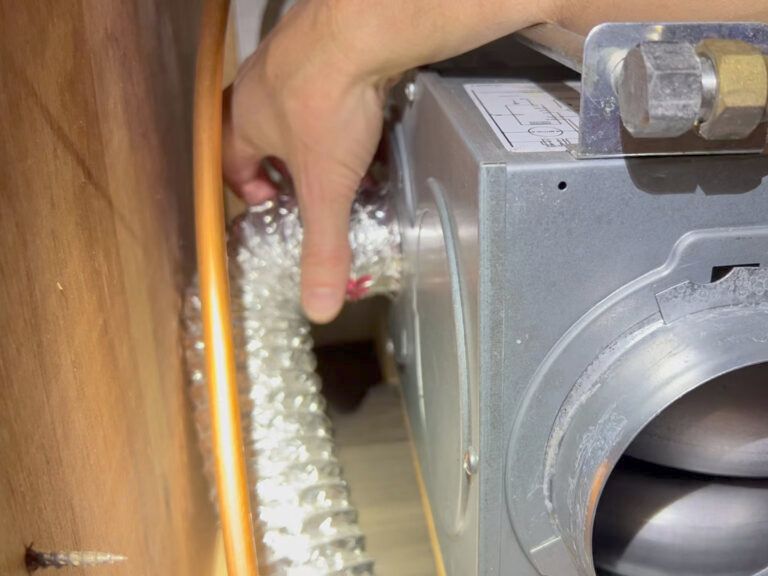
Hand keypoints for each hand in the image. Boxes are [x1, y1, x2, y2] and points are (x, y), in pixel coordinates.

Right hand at [223, 1, 388, 322]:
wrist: (361, 31)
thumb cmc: (327, 103)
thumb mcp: (327, 189)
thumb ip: (324, 247)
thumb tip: (319, 306)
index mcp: (244, 120)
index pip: (232, 163)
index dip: (250, 189)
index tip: (274, 206)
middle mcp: (260, 86)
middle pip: (263, 133)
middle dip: (287, 164)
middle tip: (314, 186)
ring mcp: (294, 59)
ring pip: (295, 105)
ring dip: (315, 132)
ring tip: (345, 156)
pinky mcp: (330, 43)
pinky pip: (329, 80)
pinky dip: (343, 102)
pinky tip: (367, 114)